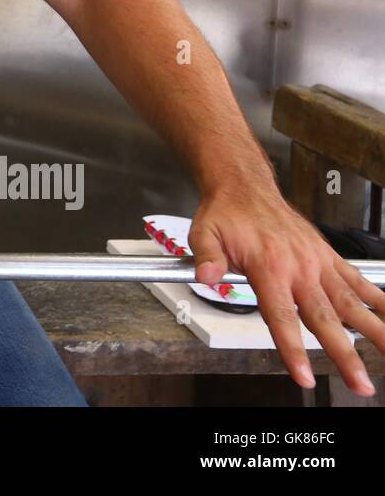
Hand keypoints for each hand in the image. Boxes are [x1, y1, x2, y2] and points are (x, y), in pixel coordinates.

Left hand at [190, 185, 384, 396]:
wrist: (246, 187)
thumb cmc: (226, 213)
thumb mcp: (204, 232)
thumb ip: (207, 257)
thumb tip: (206, 277)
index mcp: (269, 266)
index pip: (283, 316)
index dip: (293, 349)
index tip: (304, 376)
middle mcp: (299, 266)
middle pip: (325, 318)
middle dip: (345, 354)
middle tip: (361, 384)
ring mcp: (317, 261)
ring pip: (351, 303)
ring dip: (374, 331)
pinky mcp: (327, 256)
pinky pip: (356, 281)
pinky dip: (377, 300)